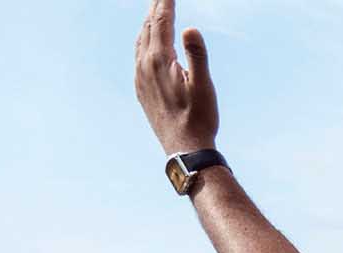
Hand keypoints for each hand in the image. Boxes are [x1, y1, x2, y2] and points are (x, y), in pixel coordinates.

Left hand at [133, 0, 218, 154]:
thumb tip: (189, 28)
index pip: (161, 22)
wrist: (184, 149)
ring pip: (140, 41)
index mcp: (160, 61)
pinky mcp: (141, 88)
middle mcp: (144, 66)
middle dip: (155, 8)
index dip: (165, 3)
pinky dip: (144, 41)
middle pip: (148, 28)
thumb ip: (196, 55)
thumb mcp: (204, 86)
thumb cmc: (199, 118)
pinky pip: (138, 56)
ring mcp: (140, 78)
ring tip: (154, 12)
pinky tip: (149, 43)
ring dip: (148, 24)